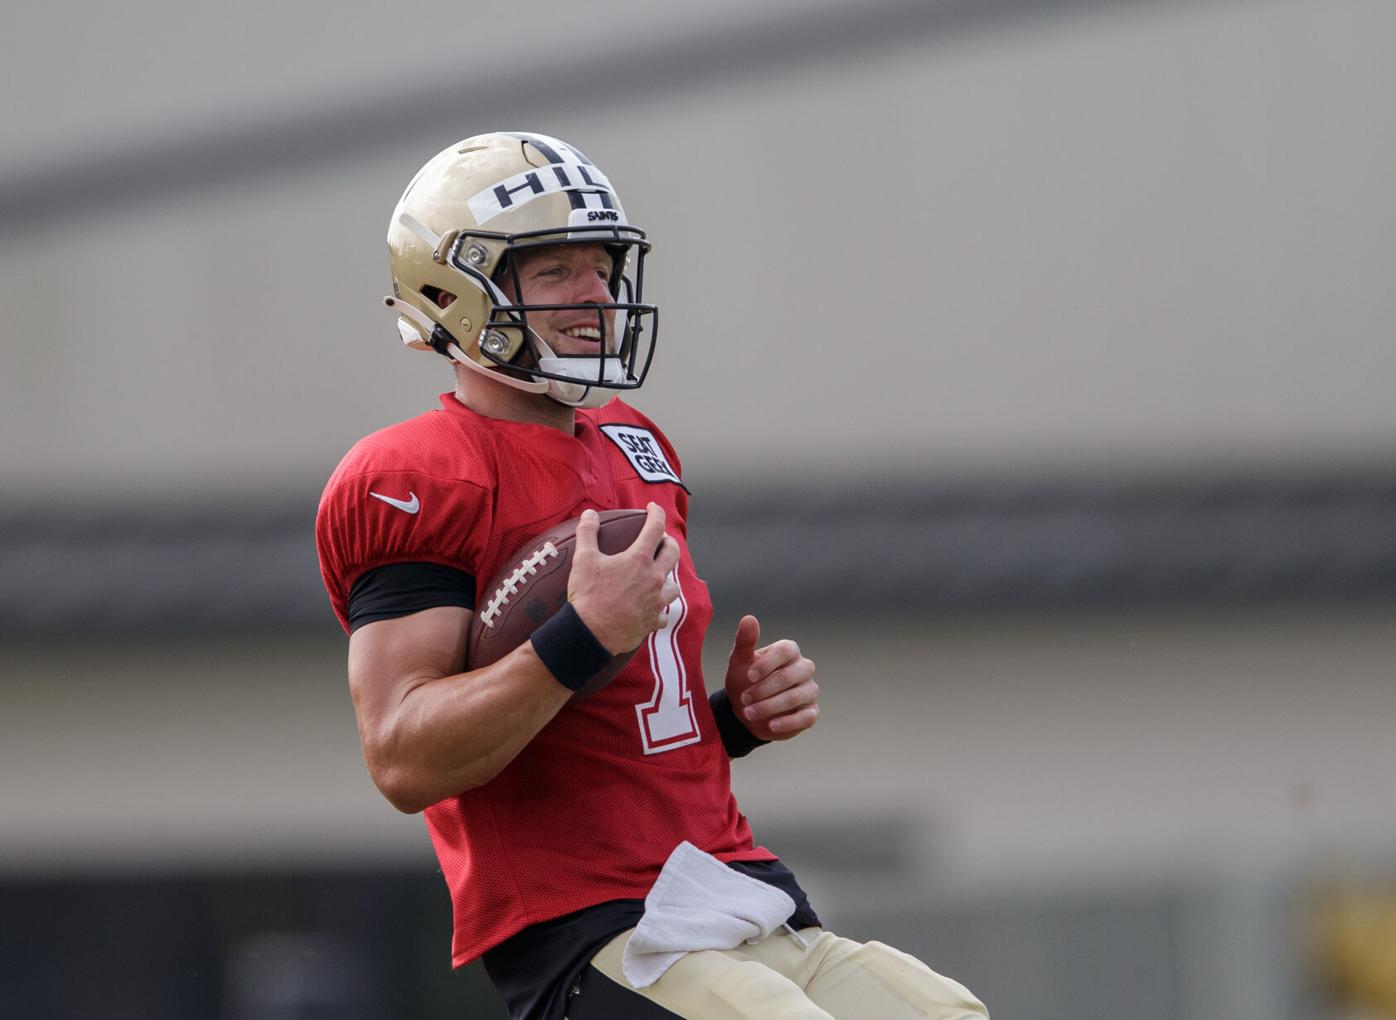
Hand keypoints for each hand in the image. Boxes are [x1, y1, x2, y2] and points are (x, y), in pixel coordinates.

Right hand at [568, 503, 680, 653]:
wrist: (590, 633)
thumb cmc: (588, 595)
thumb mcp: (583, 560)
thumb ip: (588, 533)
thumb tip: (590, 514)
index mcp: (639, 560)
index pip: (655, 528)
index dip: (656, 514)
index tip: (653, 508)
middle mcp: (654, 579)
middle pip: (673, 553)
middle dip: (669, 543)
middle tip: (661, 541)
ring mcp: (656, 602)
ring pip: (674, 586)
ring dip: (667, 578)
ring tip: (659, 577)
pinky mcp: (653, 621)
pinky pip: (663, 614)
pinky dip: (658, 609)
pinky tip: (651, 608)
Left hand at [724, 615, 818, 740]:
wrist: (746, 710)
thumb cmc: (745, 680)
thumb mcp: (740, 661)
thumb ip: (745, 641)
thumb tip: (749, 618)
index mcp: (789, 651)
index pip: (785, 651)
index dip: (767, 663)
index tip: (748, 676)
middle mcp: (803, 668)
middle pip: (790, 676)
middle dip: (764, 689)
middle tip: (744, 700)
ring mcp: (809, 690)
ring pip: (796, 697)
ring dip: (769, 707)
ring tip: (748, 714)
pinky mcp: (811, 712)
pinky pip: (806, 717)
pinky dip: (787, 723)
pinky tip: (771, 726)